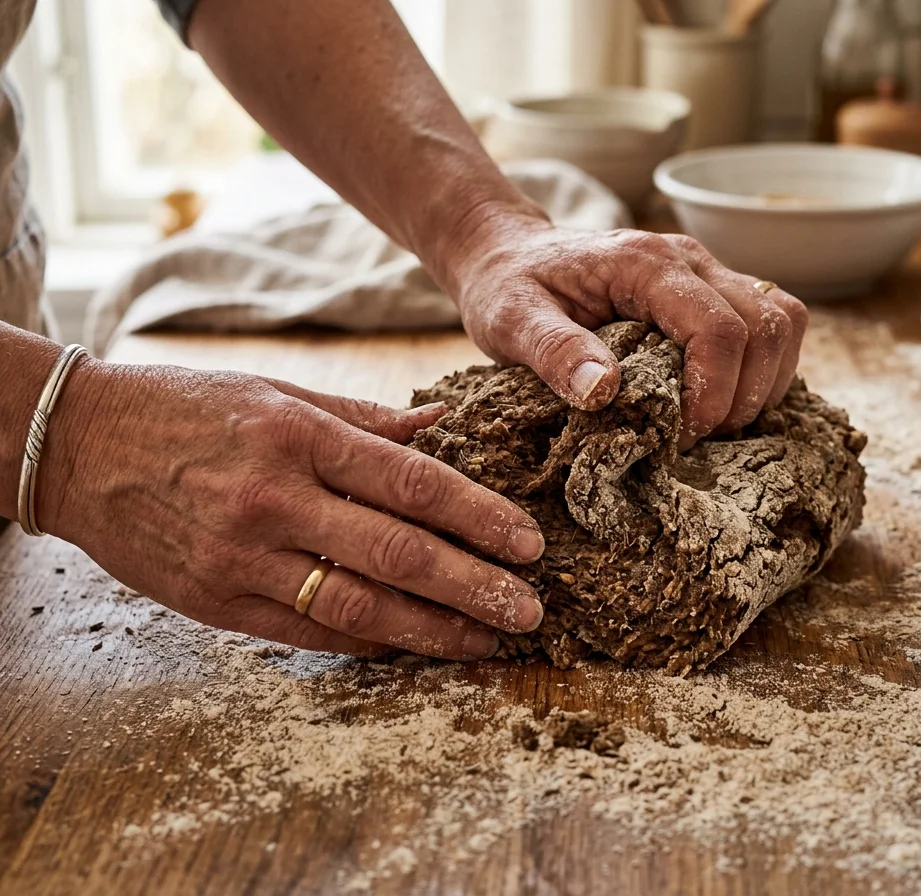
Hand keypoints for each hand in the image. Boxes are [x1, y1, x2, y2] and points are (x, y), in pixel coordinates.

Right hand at [39, 360, 546, 659]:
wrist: (76, 446)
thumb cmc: (186, 408)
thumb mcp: (276, 391)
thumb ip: (363, 417)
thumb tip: (440, 426)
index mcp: (299, 435)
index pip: (413, 485)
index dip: (480, 518)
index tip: (528, 546)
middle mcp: (277, 499)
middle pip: (399, 553)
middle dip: (475, 587)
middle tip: (528, 611)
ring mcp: (244, 557)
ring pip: (360, 605)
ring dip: (433, 630)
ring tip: (486, 643)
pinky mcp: (218, 601)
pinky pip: (309, 630)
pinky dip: (368, 640)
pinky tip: (413, 646)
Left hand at [449, 215, 808, 449]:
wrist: (510, 253)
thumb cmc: (509, 286)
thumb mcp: (511, 320)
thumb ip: (554, 349)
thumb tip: (602, 391)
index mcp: (646, 264)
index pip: (720, 329)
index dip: (713, 394)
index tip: (677, 437)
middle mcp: (690, 260)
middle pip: (769, 325)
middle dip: (746, 396)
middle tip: (695, 437)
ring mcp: (708, 272)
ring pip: (783, 321)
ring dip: (764, 383)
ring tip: (711, 423)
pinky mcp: (713, 291)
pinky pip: (771, 325)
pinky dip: (763, 371)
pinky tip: (720, 402)